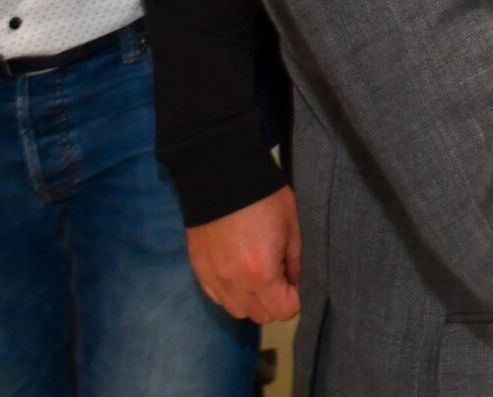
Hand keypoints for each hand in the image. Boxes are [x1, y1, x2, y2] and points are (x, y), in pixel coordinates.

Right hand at [185, 185, 300, 323]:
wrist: (220, 175)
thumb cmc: (265, 198)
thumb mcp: (291, 226)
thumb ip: (294, 262)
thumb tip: (292, 283)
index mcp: (261, 273)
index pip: (283, 312)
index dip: (294, 299)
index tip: (294, 280)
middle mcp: (233, 283)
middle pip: (259, 316)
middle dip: (274, 302)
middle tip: (279, 274)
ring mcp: (212, 278)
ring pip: (236, 310)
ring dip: (252, 299)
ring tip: (258, 271)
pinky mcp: (198, 269)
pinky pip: (217, 296)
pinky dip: (231, 291)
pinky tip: (238, 268)